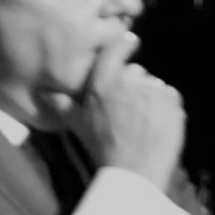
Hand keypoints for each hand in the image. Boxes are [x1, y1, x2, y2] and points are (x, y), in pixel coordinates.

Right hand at [70, 52, 185, 180]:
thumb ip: (62, 104)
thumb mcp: (77, 125)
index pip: (115, 50)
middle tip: (130, 114)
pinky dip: (167, 107)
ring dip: (151, 99)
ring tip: (143, 124)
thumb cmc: (101, 148)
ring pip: (154, 85)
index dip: (124, 45)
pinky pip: (171, 96)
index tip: (131, 42)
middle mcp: (128, 80)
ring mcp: (151, 89)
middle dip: (135, 87)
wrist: (133, 172)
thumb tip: (43, 91)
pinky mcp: (171, 101)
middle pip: (137, 73)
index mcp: (103, 82)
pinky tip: (157, 125)